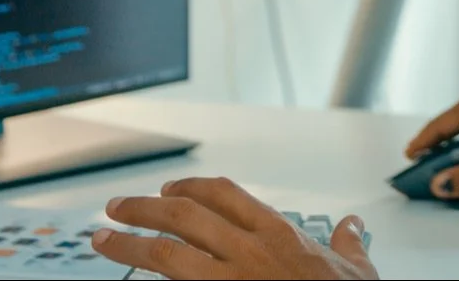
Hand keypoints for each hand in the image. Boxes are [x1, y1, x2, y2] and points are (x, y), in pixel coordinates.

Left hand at [91, 177, 377, 279]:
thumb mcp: (355, 269)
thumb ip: (348, 244)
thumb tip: (352, 227)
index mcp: (278, 234)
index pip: (223, 194)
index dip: (190, 187)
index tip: (170, 189)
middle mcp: (248, 251)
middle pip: (183, 215)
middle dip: (144, 208)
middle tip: (118, 207)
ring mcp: (229, 280)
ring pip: (166, 253)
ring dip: (128, 243)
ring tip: (103, 238)